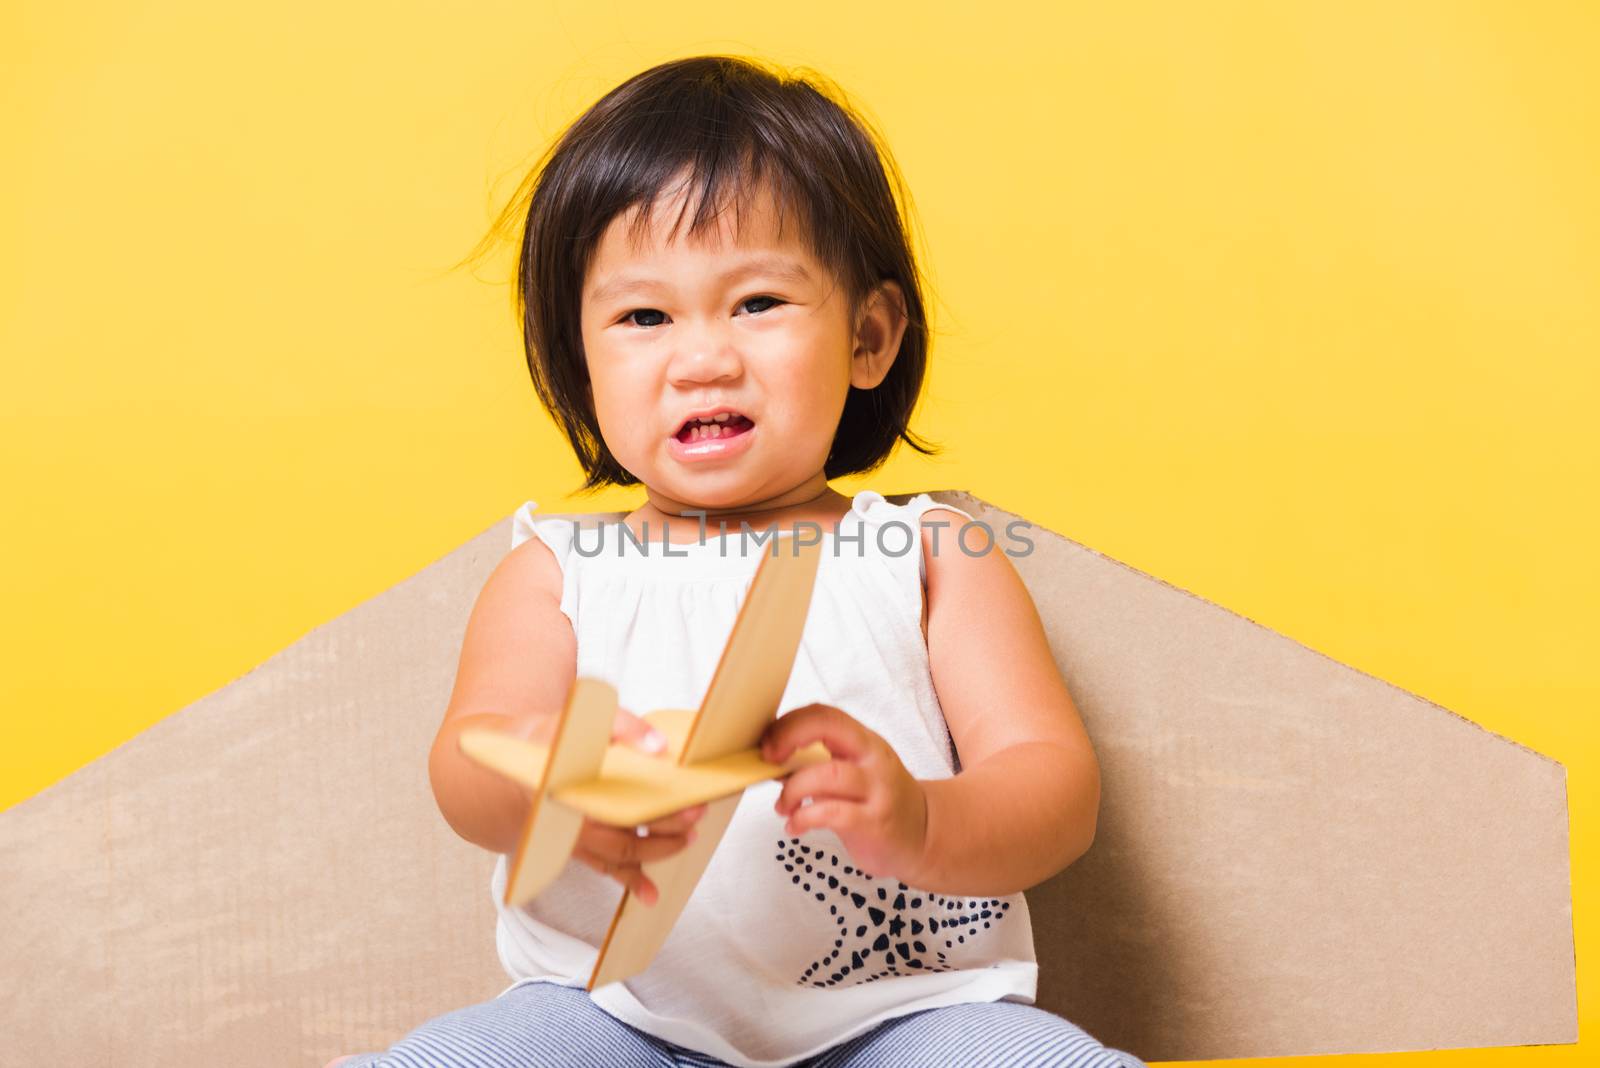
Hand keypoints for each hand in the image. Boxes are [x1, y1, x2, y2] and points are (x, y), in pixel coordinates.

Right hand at [517, 705, 705, 905]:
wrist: (510, 763)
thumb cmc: (553, 740)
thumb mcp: (583, 721)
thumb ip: (622, 727)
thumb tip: (658, 746)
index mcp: (575, 789)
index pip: (626, 803)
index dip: (660, 808)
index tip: (690, 803)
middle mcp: (573, 821)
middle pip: (626, 834)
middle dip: (666, 829)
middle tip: (696, 818)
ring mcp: (573, 838)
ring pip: (618, 855)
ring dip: (654, 853)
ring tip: (686, 842)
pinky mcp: (575, 847)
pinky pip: (604, 869)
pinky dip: (629, 881)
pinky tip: (650, 894)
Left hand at [760, 703, 928, 883]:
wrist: (925, 836)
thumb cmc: (880, 802)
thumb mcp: (855, 772)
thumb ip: (819, 764)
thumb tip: (772, 762)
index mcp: (863, 742)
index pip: (825, 714)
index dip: (790, 723)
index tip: (767, 743)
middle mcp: (872, 759)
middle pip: (829, 729)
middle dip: (789, 737)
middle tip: (768, 760)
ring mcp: (876, 790)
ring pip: (827, 774)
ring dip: (792, 790)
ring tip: (784, 807)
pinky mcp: (874, 822)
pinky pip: (832, 813)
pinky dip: (804, 818)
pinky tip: (796, 827)